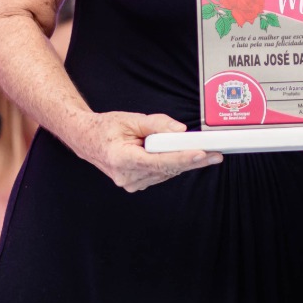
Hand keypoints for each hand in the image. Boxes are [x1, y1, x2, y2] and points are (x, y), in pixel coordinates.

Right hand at [73, 110, 220, 191]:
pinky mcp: (136, 183)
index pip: (158, 161)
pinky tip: (186, 157)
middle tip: (216, 154)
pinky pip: (160, 174)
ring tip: (207, 153)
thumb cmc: (105, 128)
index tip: (201, 153)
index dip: (181, 158)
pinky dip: (173, 164)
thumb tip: (179, 131)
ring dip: (185, 162)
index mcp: (121, 158)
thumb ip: (156, 124)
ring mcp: (131, 183)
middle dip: (192, 161)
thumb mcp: (130, 119)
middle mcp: (126, 176)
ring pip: (166, 173)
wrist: (86, 139)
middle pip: (166, 169)